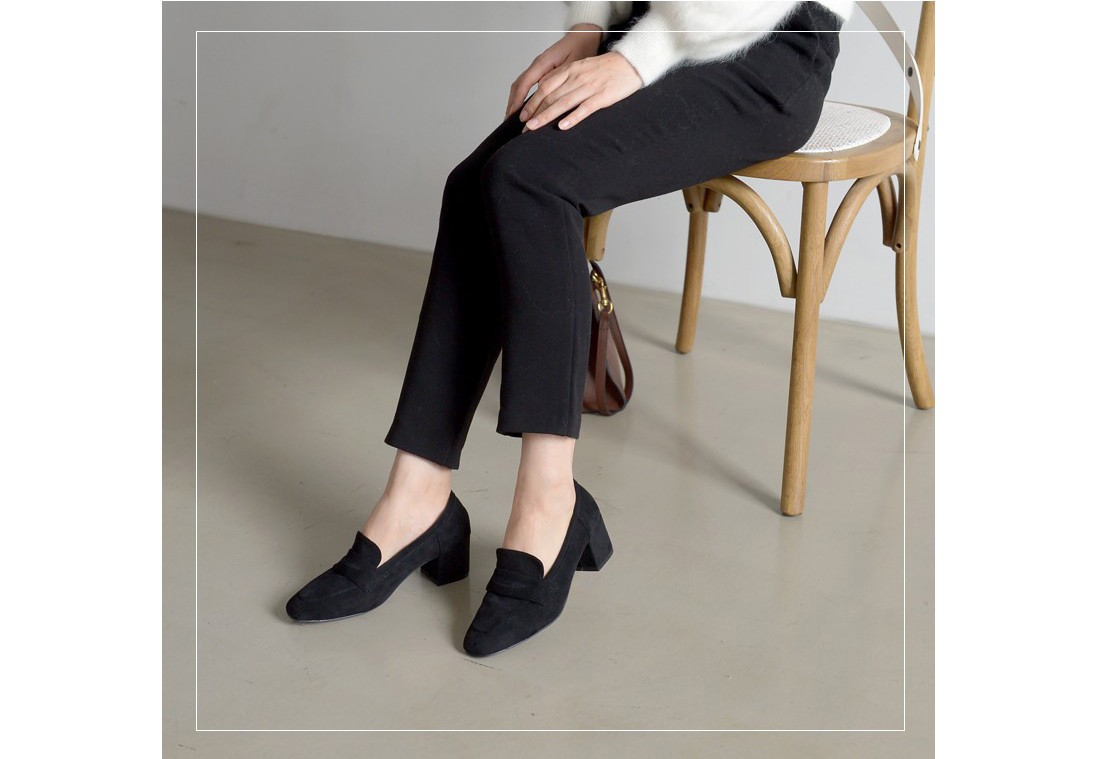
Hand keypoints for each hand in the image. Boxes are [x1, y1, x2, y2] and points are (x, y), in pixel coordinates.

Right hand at [505, 24, 604, 120]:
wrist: (584, 37)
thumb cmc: (581, 48)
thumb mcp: (573, 65)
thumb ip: (558, 78)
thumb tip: (544, 94)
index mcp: (543, 62)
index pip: (525, 83)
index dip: (519, 100)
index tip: (516, 114)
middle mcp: (537, 64)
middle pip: (518, 85)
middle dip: (512, 103)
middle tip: (509, 120)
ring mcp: (538, 68)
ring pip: (521, 85)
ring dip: (515, 101)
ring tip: (512, 116)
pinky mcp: (542, 71)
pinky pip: (527, 84)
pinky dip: (522, 96)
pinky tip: (523, 106)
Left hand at [519, 51, 642, 132]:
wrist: (630, 62)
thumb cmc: (605, 68)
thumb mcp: (580, 67)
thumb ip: (564, 77)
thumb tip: (547, 90)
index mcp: (570, 70)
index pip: (545, 87)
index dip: (532, 102)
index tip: (523, 116)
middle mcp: (576, 78)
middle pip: (550, 97)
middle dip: (535, 113)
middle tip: (524, 128)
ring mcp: (589, 87)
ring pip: (563, 103)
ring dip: (546, 117)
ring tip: (534, 129)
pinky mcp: (602, 97)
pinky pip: (584, 109)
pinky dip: (573, 118)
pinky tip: (562, 126)